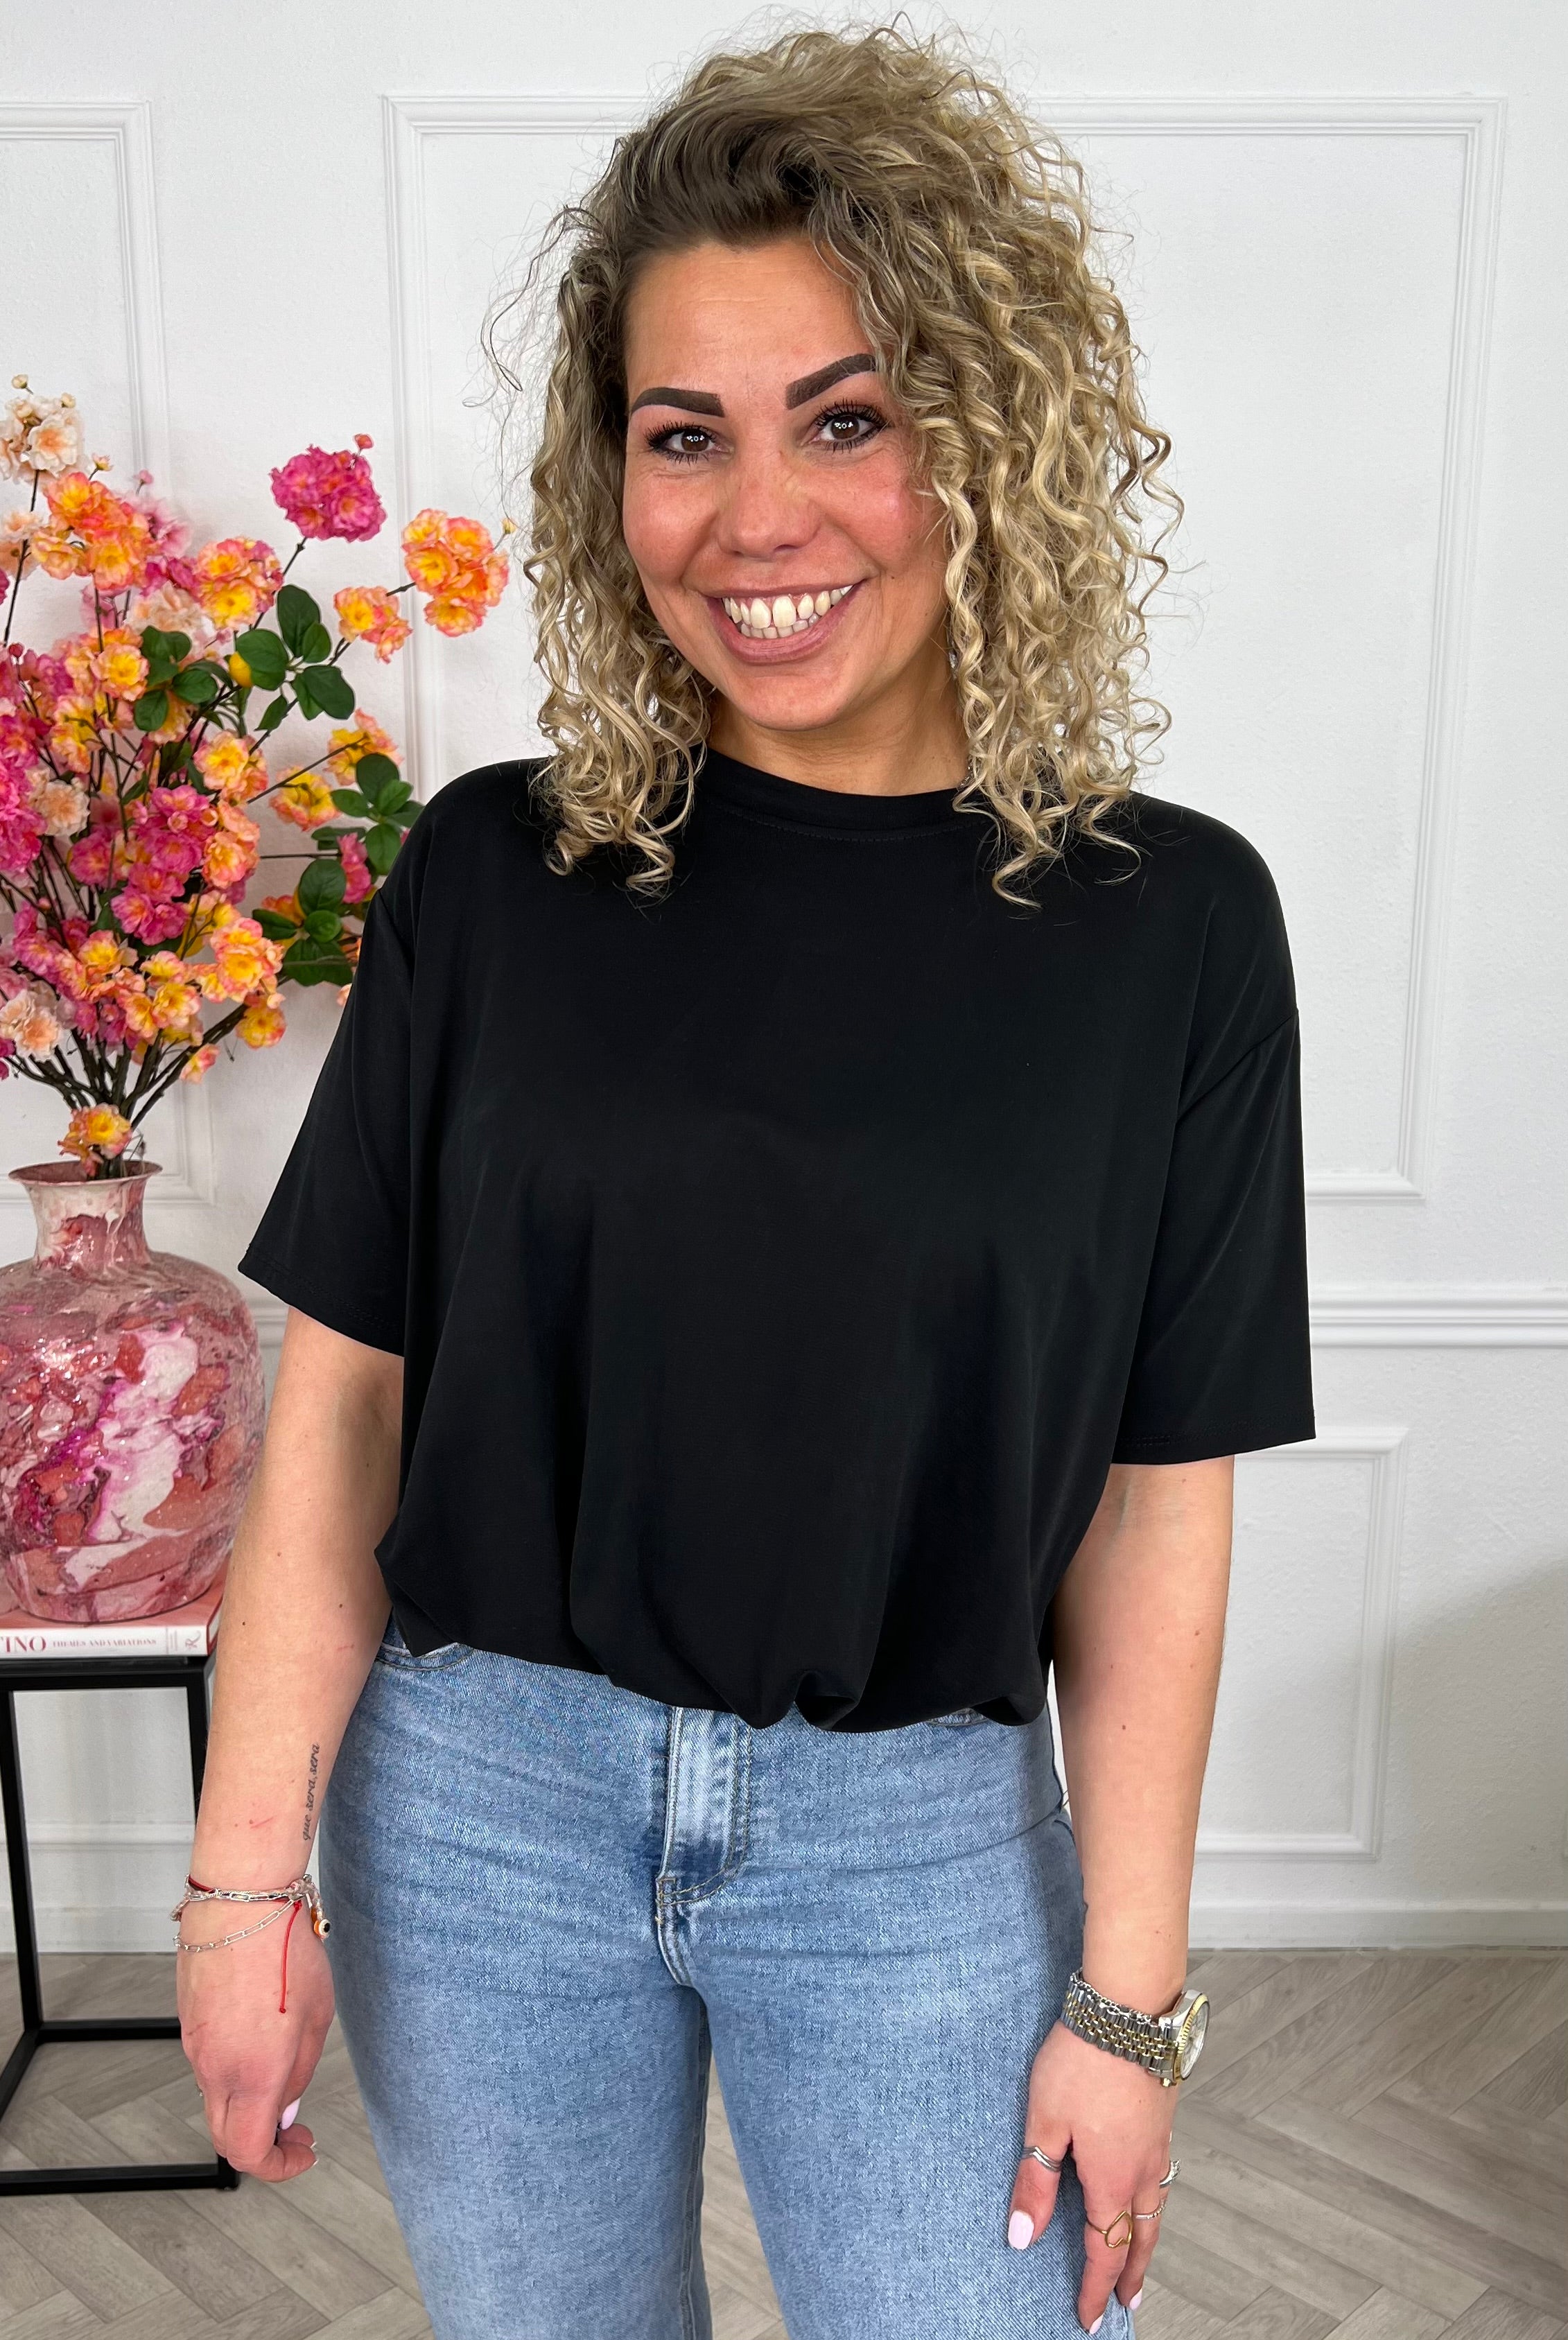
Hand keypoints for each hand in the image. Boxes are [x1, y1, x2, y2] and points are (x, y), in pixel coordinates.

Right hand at [177, 1916, 332, 2180]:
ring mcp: (196, 2047)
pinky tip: (262, 2043)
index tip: (305, 2151)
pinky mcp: (189, 2024)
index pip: (250, 2152)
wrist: (241, 1901)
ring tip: (286, 2078)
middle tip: (297, 2131)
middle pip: (226, 2137)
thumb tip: (285, 2112)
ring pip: (217, 2101)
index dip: (280, 2166)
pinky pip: (209, 2066)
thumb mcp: (316, 2017)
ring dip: (249, 2106)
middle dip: (264, 2146)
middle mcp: (215, 2068)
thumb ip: (299, 2074)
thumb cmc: (285, 1950)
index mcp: (254, 2074)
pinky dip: (235, 2074)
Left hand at [1007, 2020, 1174, 2329]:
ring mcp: (1158, 2143)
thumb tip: (1023, 2238)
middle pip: (1140, 2237)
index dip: (1095, 2287)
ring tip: (1141, 2259)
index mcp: (1111, 2179)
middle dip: (1131, 2274)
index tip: (1089, 2316)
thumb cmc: (1081, 2061)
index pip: (1104, 2249)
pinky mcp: (1162, 2118)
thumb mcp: (1043, 2121)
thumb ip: (1035, 2181)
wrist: (1128, 2009)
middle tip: (1128, 2304)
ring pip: (1156, 2208)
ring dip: (1148, 2241)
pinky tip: (1145, 2191)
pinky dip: (1155, 2201)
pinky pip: (1161, 2176)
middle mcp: (1141, 2169)